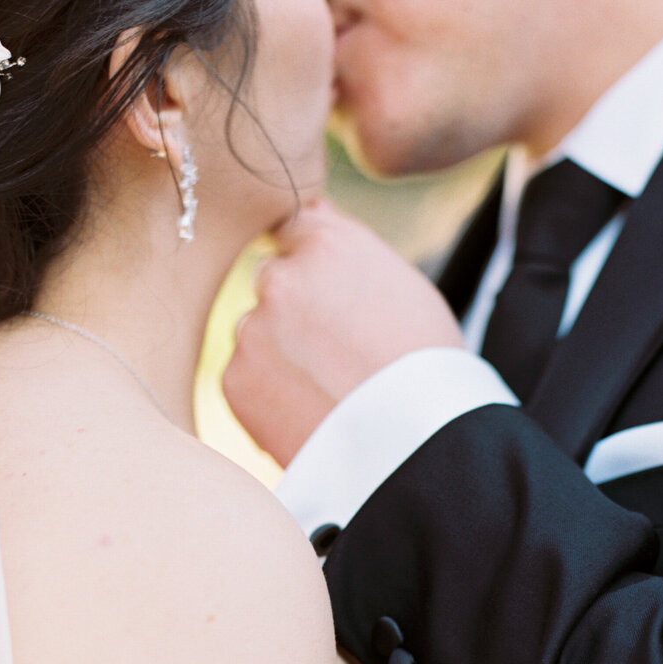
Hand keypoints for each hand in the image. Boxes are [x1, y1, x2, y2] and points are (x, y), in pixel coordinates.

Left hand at [223, 198, 464, 466]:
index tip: (327, 293)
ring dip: (281, 357)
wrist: (415, 445)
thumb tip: (310, 218)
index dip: (310, 264)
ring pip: (258, 335)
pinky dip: (269, 397)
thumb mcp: (404, 287)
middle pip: (273, 284)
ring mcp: (251, 330)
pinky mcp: (235, 380)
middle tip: (336, 356)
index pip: (294, 228)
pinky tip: (310, 414)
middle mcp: (279, 277)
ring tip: (330, 392)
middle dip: (294, 313)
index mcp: (326, 244)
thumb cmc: (427, 367)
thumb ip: (350, 252)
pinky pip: (246, 381)